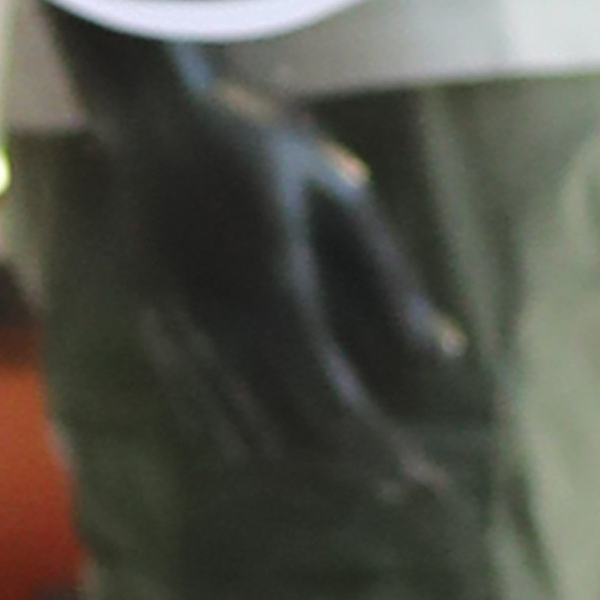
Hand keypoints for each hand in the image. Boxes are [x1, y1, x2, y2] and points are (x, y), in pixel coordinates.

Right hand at [87, 45, 464, 487]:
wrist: (154, 113)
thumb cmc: (261, 144)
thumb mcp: (343, 193)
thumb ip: (393, 279)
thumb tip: (445, 354)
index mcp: (276, 290)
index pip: (334, 404)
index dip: (380, 451)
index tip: (423, 477)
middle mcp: (224, 324)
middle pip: (293, 433)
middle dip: (355, 469)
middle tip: (409, 486)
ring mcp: (182, 331)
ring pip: (245, 432)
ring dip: (308, 464)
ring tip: (363, 474)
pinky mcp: (159, 327)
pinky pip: (204, 408)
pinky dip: (252, 439)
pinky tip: (289, 450)